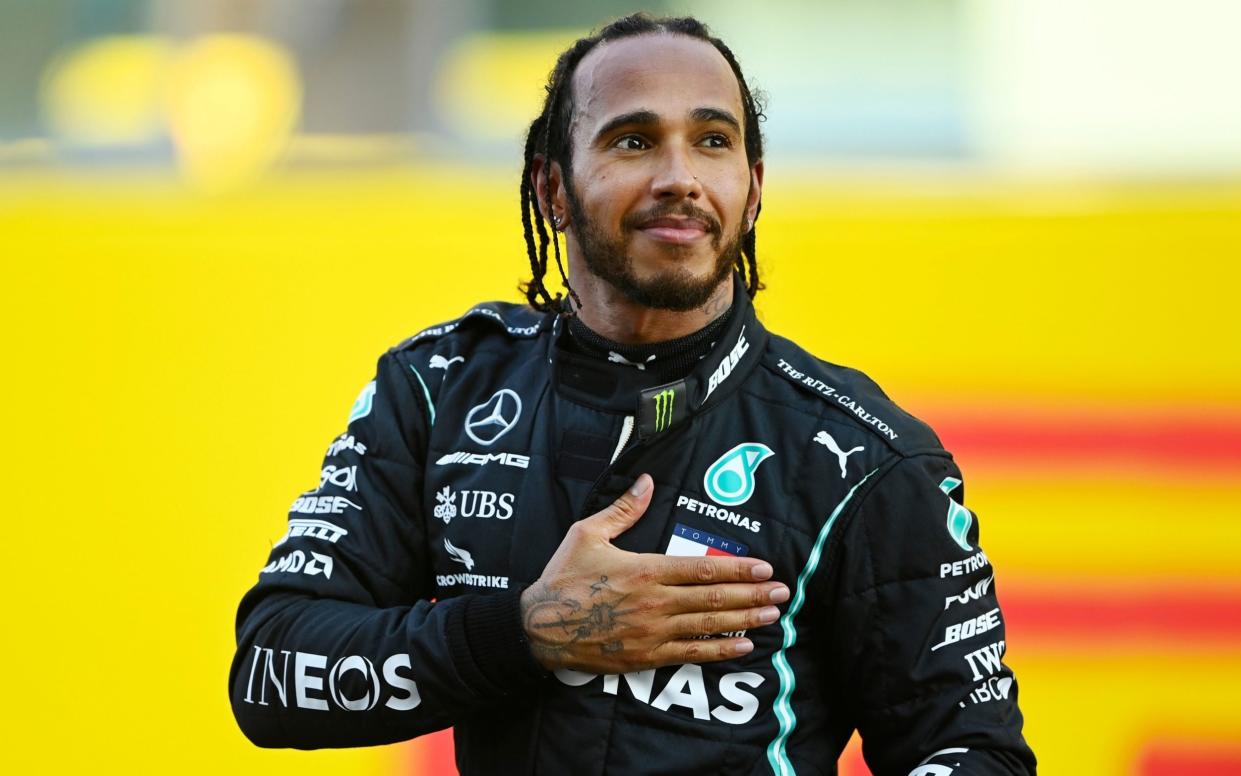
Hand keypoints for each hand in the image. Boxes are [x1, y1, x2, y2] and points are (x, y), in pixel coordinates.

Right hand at [520, 473, 788, 673]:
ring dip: (745, 621)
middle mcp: (655, 602)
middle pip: (714, 599)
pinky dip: (719, 651)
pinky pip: (691, 655)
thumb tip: (647, 481)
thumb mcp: (588, 534)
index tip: (765, 568)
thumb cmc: (564, 577)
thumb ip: (624, 510)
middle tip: (783, 593)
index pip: (702, 570)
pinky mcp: (646, 656)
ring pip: (708, 627)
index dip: (737, 570)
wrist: (540, 627)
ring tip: (773, 616)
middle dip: (752, 595)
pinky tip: (743, 646)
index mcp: (645, 570)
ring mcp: (652, 632)